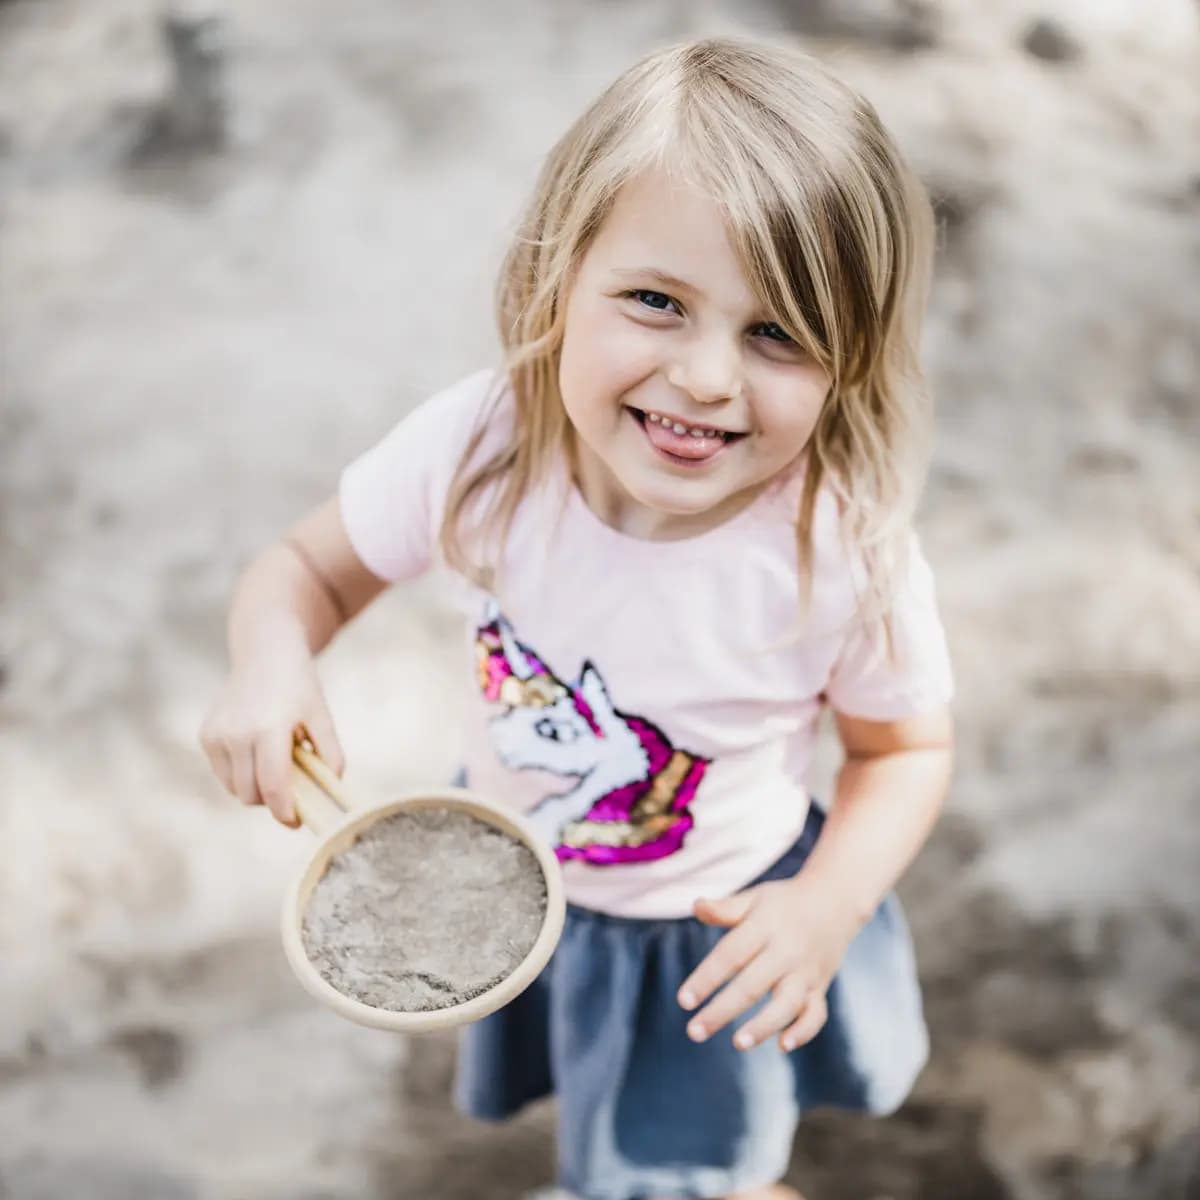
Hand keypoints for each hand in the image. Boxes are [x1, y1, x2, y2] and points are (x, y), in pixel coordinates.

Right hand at [199, 630, 343, 827]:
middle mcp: (237, 733)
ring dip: (255, 790)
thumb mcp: (321, 716)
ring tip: (276, 766)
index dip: (284, 811)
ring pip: (234, 789)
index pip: (272, 786)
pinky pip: (224, 774)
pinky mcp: (206, 735)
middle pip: (251, 794)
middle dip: (272, 801)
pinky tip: (257, 753)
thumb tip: (332, 789)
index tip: (296, 822)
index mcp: (269, 729)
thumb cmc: (299, 687)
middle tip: (292, 791)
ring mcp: (217, 735)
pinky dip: (241, 775)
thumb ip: (330, 754)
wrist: (265, 653)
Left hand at [677, 875, 857, 1052]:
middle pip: (752, 985)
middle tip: (694, 1032)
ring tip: (738, 1043)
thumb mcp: (755, 897)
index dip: (706, 978)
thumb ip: (725, 907)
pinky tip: (783, 1045)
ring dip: (763, 1026)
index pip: (731, 954)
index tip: (683, 1001)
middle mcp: (787, 951)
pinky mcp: (820, 987)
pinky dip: (803, 1031)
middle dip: (723, 1010)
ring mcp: (806, 972)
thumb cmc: (784, 902)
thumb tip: (695, 906)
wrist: (836, 900)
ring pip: (786, 1004)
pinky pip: (816, 1014)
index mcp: (765, 926)